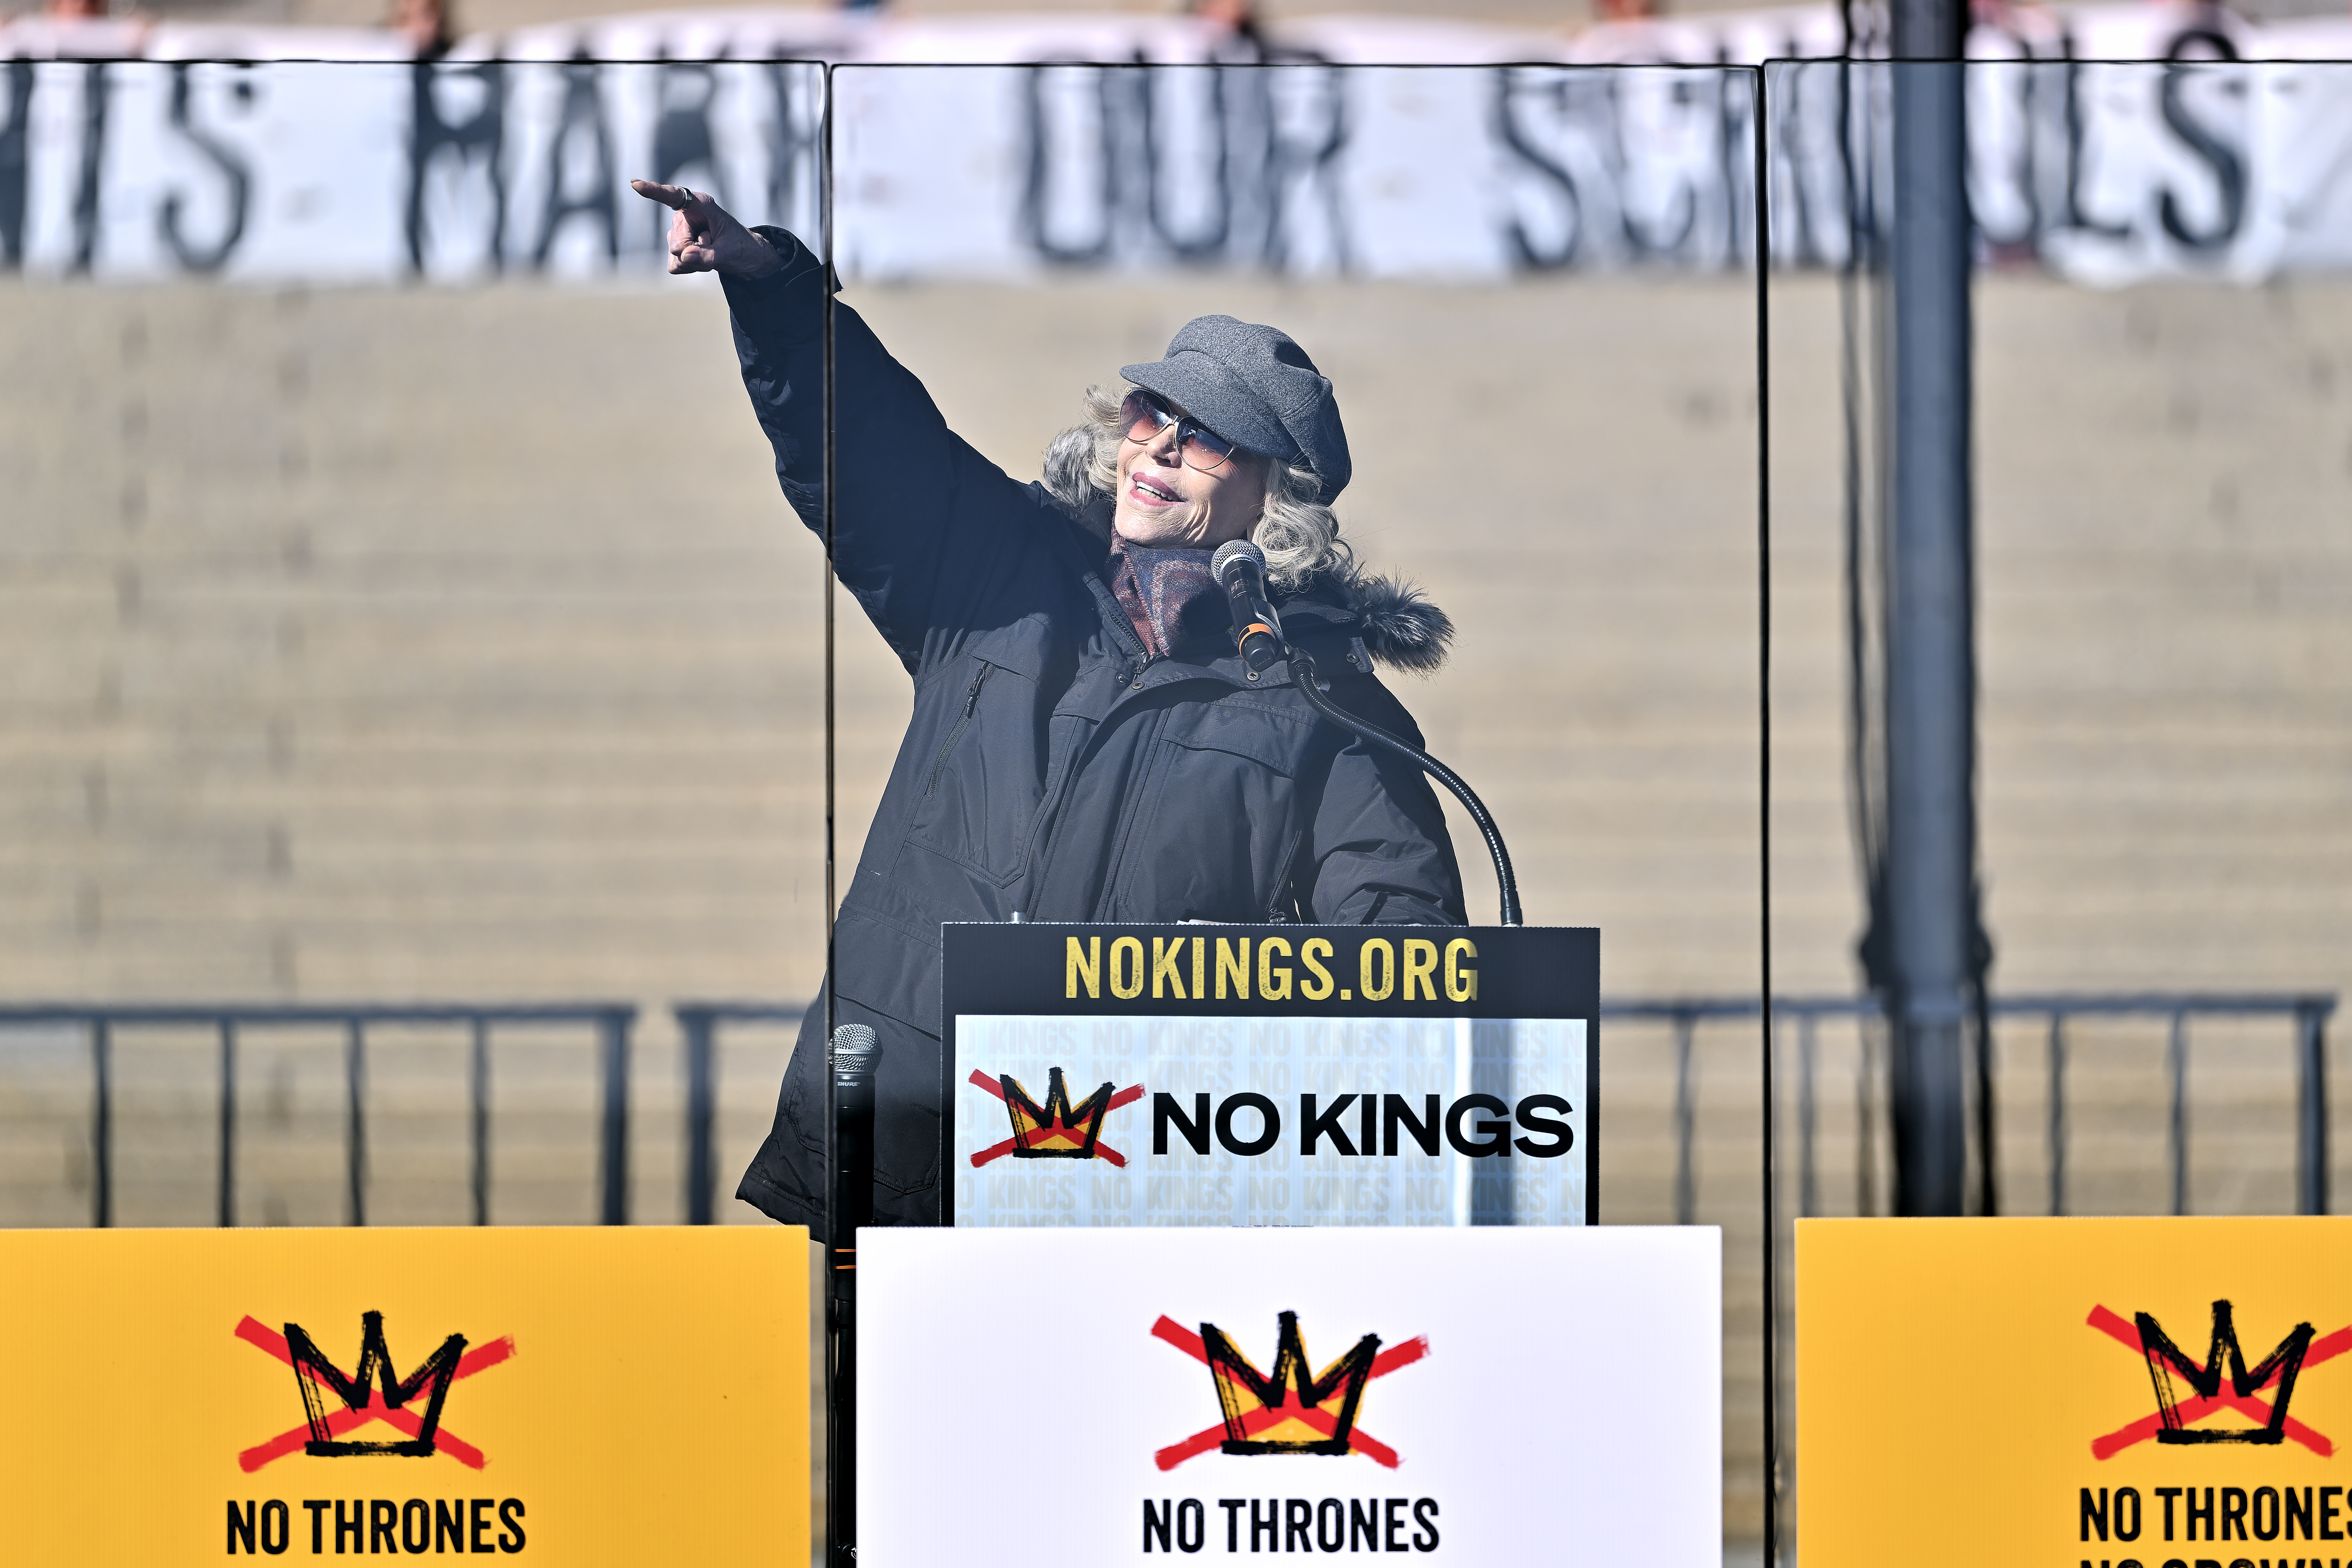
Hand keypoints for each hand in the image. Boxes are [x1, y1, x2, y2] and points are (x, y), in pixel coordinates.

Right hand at [628, 179, 784, 277]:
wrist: (743, 257)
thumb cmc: (739, 245)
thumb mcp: (729, 250)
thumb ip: (708, 255)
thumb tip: (685, 256)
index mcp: (700, 204)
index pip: (673, 197)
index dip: (654, 191)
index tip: (636, 184)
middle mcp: (684, 215)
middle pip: (677, 241)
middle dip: (695, 251)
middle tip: (714, 247)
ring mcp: (676, 232)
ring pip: (676, 254)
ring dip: (696, 261)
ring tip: (711, 252)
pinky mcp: (674, 249)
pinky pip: (674, 265)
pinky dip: (690, 268)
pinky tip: (701, 261)